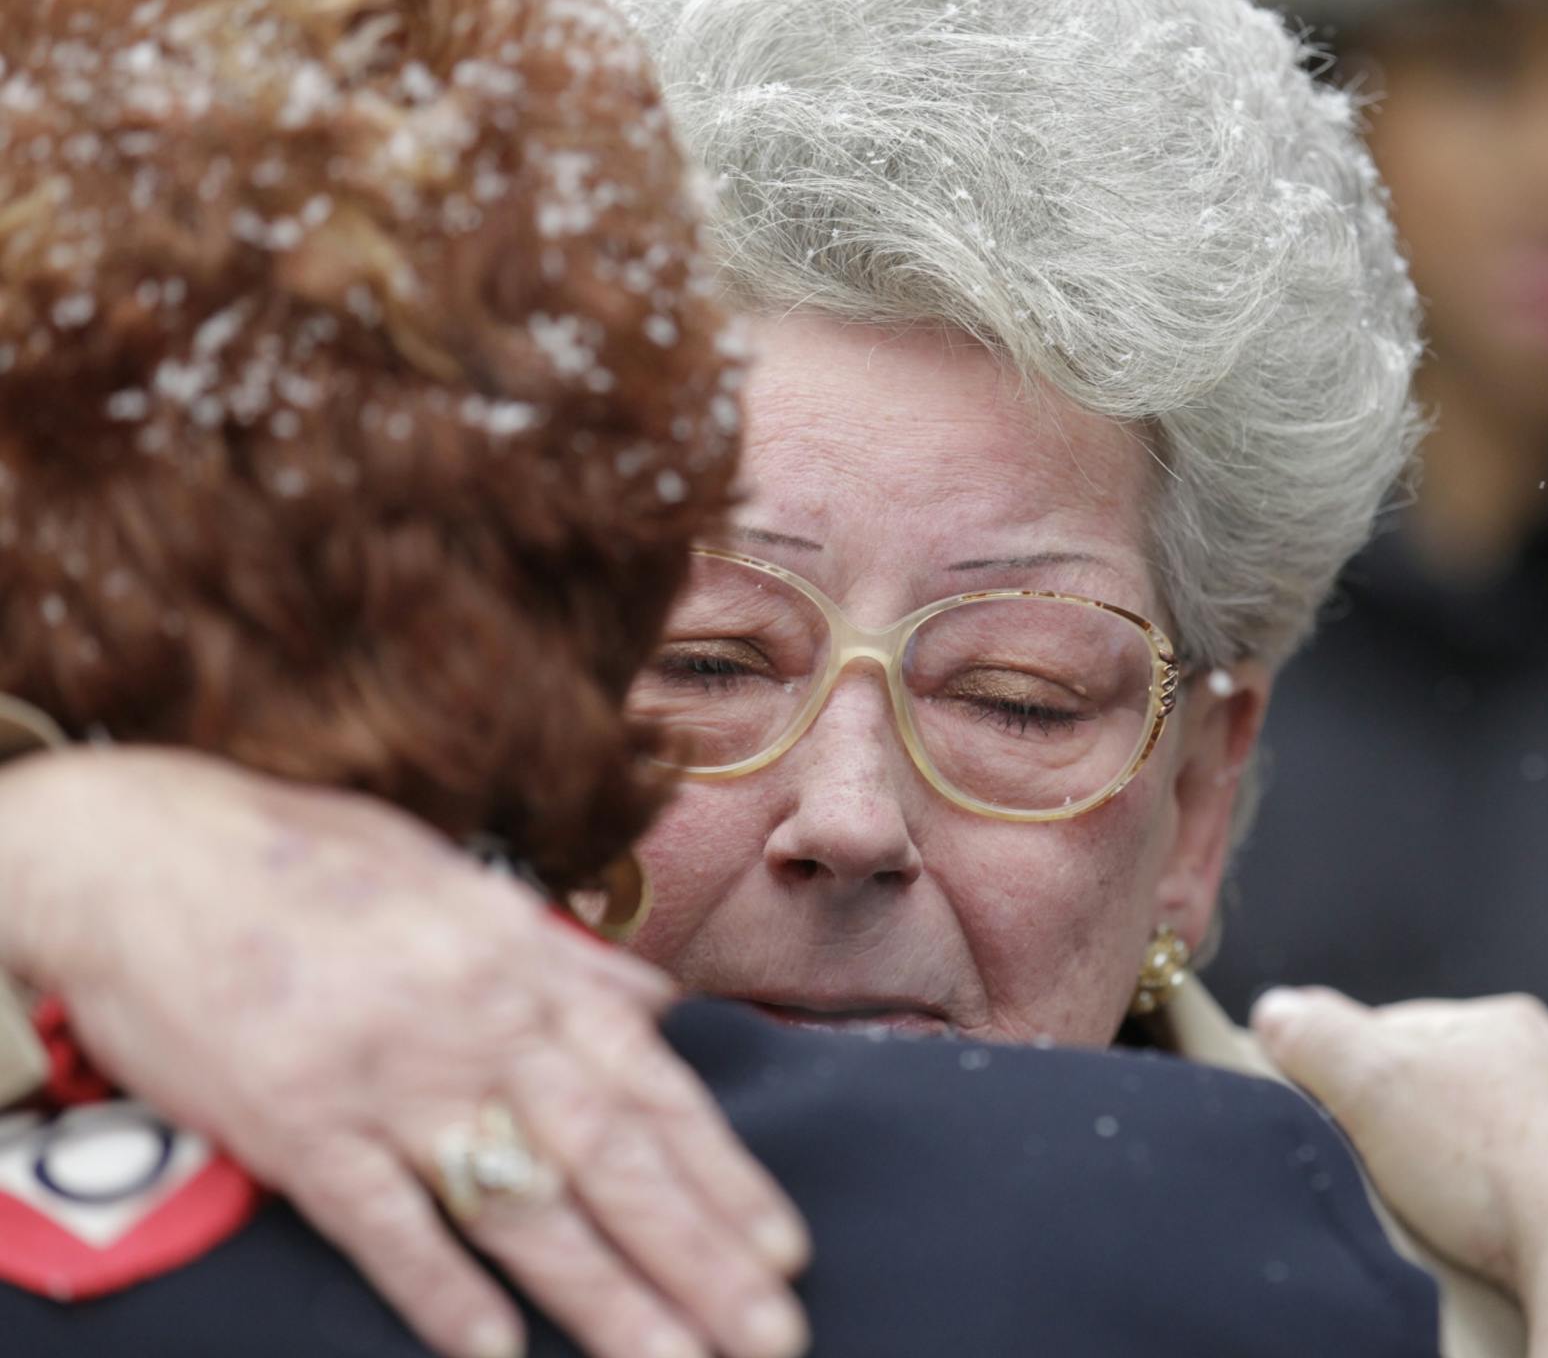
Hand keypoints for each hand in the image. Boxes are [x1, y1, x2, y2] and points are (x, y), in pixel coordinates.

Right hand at [0, 747, 809, 1357]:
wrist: (149, 853)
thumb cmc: (314, 863)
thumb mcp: (463, 885)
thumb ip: (566, 958)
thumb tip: (654, 1006)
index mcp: (524, 966)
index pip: (652, 1087)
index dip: (724, 1172)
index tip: (784, 1246)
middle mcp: (478, 1024)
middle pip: (610, 1159)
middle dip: (699, 1255)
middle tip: (771, 1334)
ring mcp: (388, 1078)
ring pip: (519, 1203)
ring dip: (605, 1294)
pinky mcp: (296, 1123)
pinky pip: (382, 1220)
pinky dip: (438, 1288)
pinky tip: (497, 1353)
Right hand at [1252, 987, 1547, 1357]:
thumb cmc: (1492, 1161)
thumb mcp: (1372, 1083)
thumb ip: (1317, 1038)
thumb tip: (1276, 1008)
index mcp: (1499, 1022)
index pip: (1405, 1028)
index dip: (1356, 1067)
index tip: (1331, 1107)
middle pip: (1468, 1078)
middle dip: (1428, 1113)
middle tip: (1386, 1164)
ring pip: (1524, 1129)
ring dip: (1488, 1158)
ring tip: (1452, 1206)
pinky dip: (1540, 1199)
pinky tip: (1517, 1230)